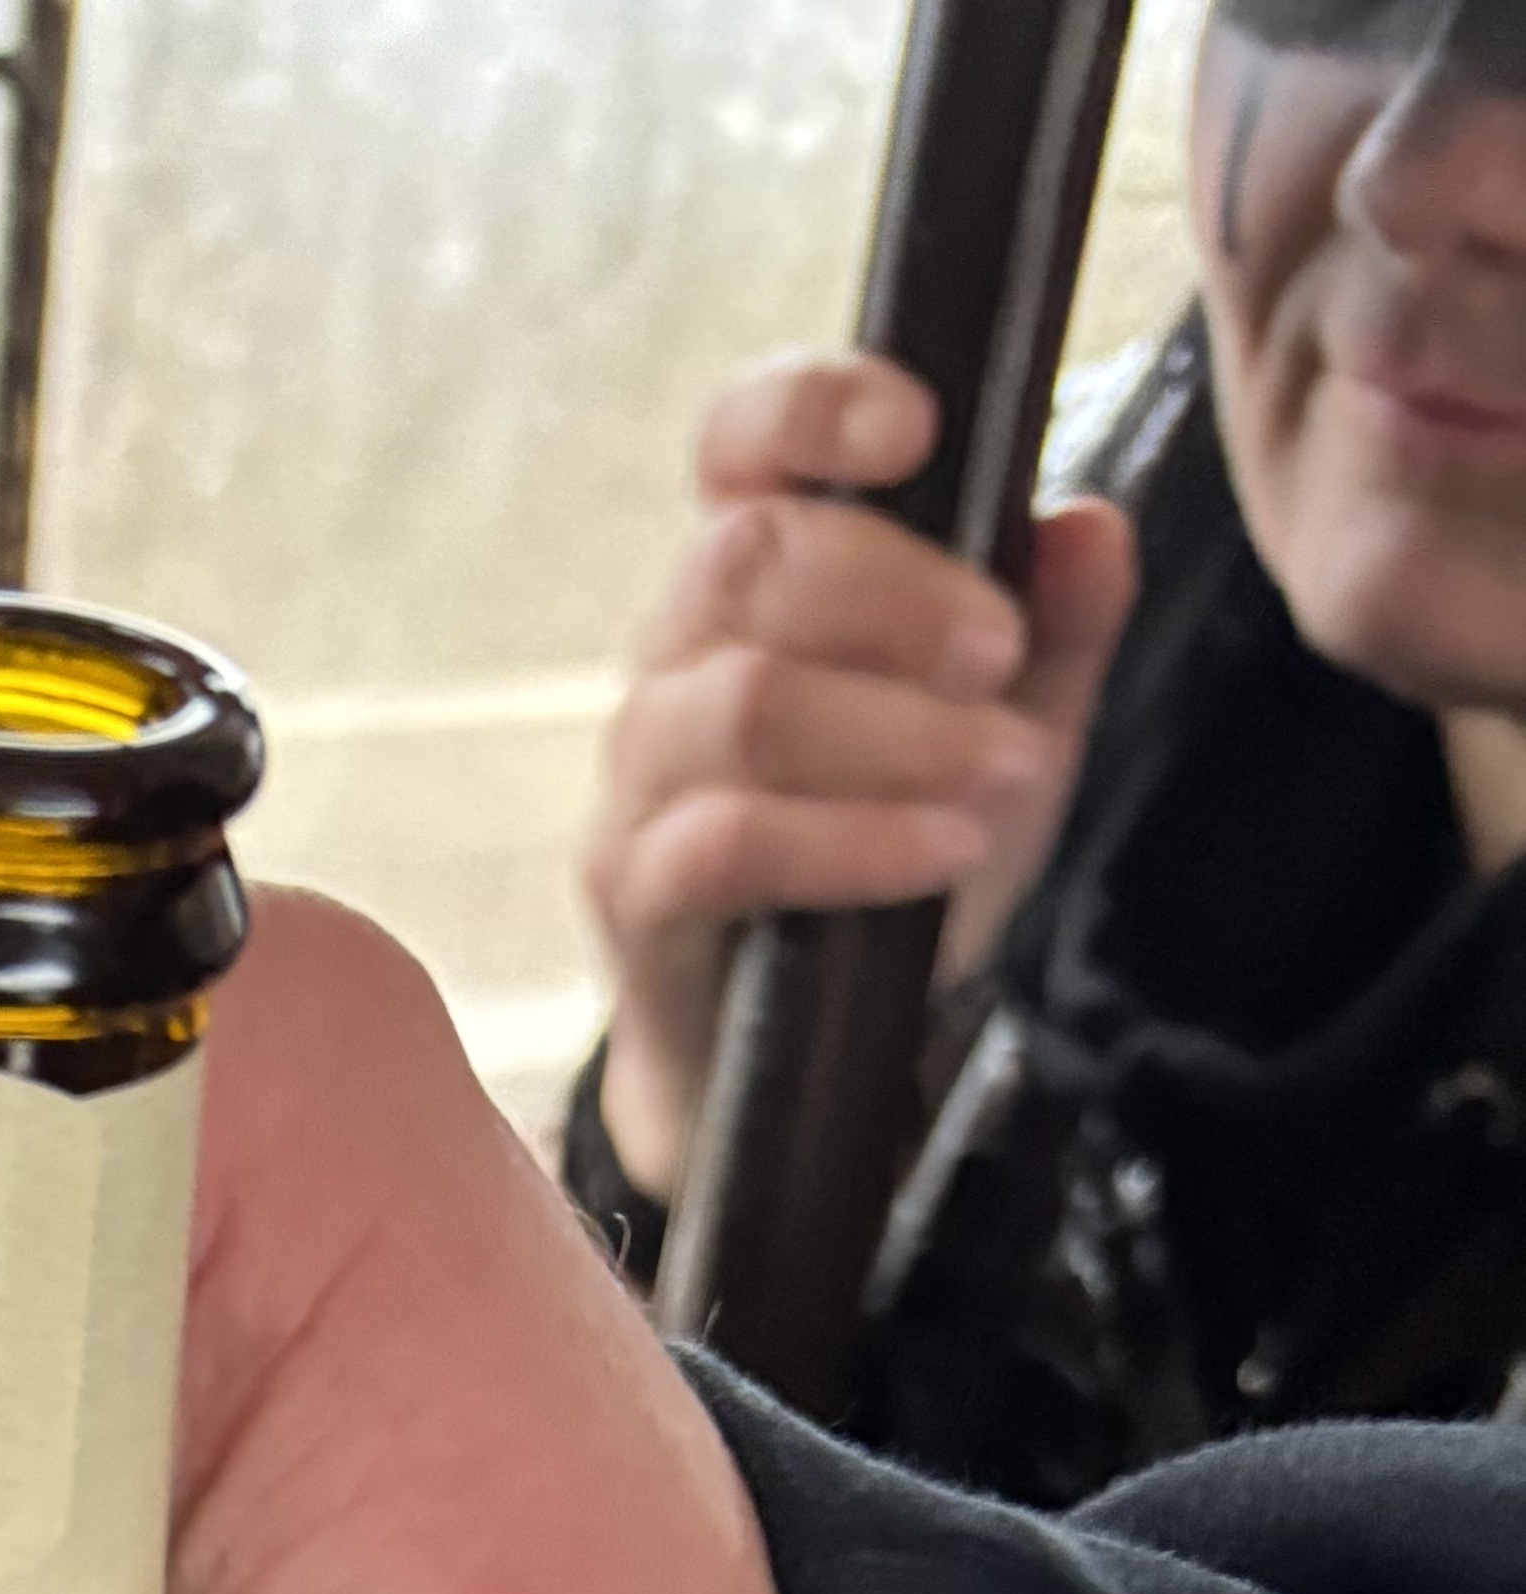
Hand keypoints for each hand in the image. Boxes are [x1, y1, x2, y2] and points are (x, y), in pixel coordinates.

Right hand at [585, 349, 1136, 1202]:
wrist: (800, 1056)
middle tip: (1001, 654)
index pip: (741, 444)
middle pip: (749, 557)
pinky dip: (855, 842)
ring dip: (899, 732)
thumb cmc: (893, 859)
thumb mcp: (1010, 732)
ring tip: (1006, 773)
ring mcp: (639, 771)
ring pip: (748, 701)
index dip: (810, 407)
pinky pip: (729, 842)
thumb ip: (1058, 632)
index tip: (917, 429)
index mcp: (755, 576)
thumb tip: (1089, 529)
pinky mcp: (632, 890)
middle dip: (897, 593)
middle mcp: (675, 653)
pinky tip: (946, 852)